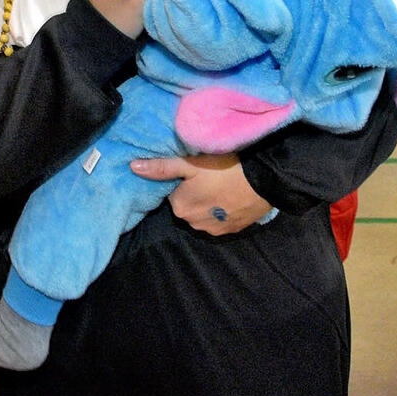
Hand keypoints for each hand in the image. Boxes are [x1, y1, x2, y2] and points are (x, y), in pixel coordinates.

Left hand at [130, 153, 272, 234]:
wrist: (264, 181)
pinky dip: (223, 211)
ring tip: (223, 186)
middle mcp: (193, 224)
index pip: (174, 193)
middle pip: (188, 205)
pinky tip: (233, 197)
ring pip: (204, 214)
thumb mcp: (190, 164)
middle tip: (210, 177)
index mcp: (180, 207)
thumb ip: (162, 167)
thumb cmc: (225, 169)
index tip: (196, 173)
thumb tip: (132, 168)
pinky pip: (220, 220)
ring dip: (210, 204)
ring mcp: (214, 230)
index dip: (184, 182)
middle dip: (196, 194)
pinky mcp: (232, 231)